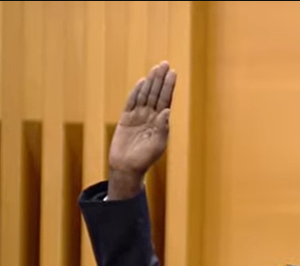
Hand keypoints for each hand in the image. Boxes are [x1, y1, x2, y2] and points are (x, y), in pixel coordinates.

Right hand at [107, 61, 176, 199]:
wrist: (127, 168)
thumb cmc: (145, 159)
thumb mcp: (158, 144)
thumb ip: (163, 127)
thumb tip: (167, 111)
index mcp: (161, 122)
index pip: (166, 100)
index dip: (169, 86)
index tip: (173, 73)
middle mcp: (150, 117)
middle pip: (156, 94)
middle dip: (160, 79)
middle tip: (165, 64)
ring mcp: (138, 117)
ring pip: (145, 95)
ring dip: (150, 82)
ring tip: (156, 68)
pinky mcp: (126, 119)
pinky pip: (131, 102)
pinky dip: (136, 92)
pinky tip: (142, 82)